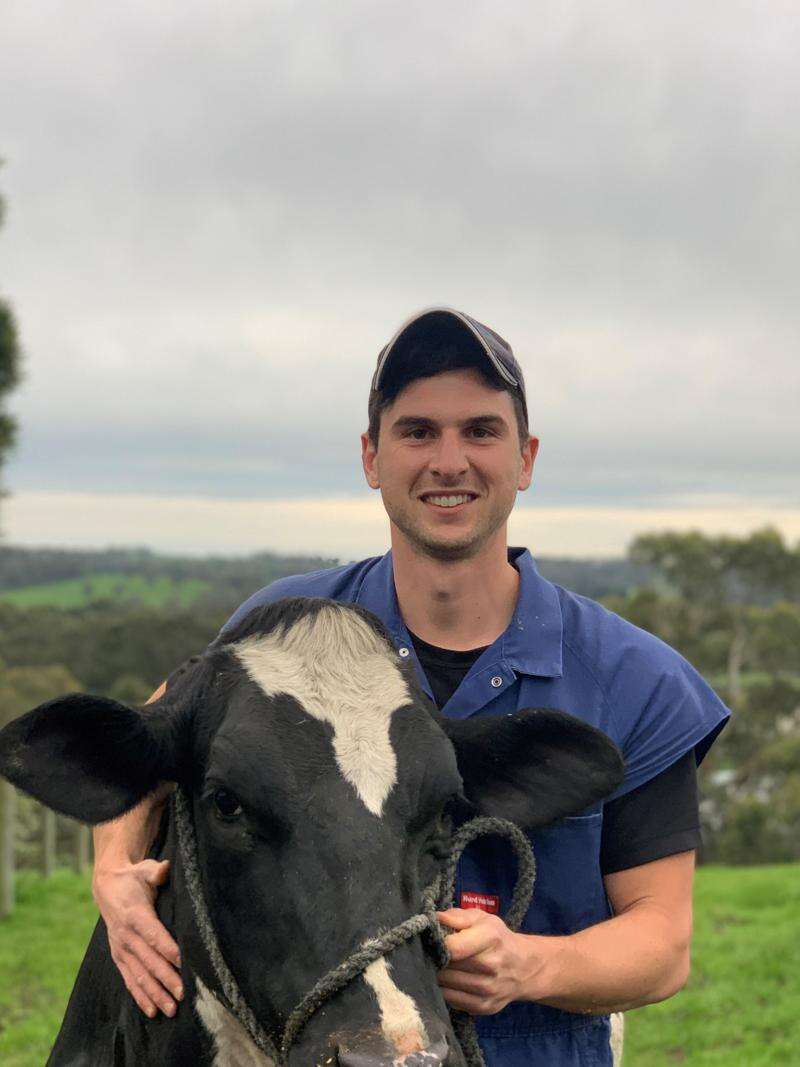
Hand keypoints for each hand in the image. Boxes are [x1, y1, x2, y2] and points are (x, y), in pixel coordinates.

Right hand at [93, 858, 182, 1017]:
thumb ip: (155, 872)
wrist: (107, 886)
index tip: (183, 962)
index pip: (153, 934)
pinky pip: (130, 980)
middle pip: (149, 960)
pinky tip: (152, 1011)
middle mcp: (126, 936)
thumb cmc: (133, 878)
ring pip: (140, 976)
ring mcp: (121, 949)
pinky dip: (140, 996)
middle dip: (166, 978)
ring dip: (155, 993)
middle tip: (184, 993)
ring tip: (172, 1009)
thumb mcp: (144, 870)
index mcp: (134, 915)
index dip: (168, 948)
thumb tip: (165, 869)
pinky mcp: (119, 957)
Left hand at [436, 908, 534, 1015]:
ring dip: (438, 975)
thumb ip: (457, 916)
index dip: (437, 943)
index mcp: (491, 938)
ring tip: (441, 966)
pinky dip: (445, 990)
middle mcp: (491, 966)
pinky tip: (450, 981)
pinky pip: (451, 1000)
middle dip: (435, 959)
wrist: (524, 968)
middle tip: (433, 954)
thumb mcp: (481, 918)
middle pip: (447, 966)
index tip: (433, 940)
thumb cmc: (498, 938)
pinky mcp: (483, 1007)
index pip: (453, 947)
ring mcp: (488, 989)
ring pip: (446, 985)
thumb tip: (434, 919)